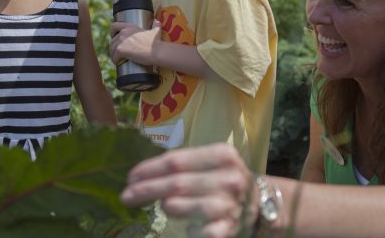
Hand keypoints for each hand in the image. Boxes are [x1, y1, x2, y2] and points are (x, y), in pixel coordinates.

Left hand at [110, 20, 160, 65]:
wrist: (156, 51)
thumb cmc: (156, 42)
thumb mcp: (155, 31)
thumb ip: (155, 25)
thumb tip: (157, 21)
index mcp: (130, 26)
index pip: (114, 26)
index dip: (112, 32)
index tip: (114, 37)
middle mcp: (124, 32)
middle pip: (112, 40)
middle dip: (113, 47)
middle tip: (118, 52)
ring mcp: (121, 41)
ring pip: (112, 49)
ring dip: (113, 54)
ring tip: (117, 59)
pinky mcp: (120, 50)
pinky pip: (114, 57)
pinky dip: (115, 61)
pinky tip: (118, 62)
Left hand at [120, 143, 255, 237]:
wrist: (258, 206)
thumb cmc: (223, 181)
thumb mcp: (211, 163)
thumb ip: (182, 165)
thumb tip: (139, 176)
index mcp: (223, 155)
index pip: (176, 161)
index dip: (149, 169)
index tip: (130, 178)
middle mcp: (229, 178)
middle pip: (175, 183)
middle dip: (145, 190)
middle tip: (126, 196)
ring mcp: (230, 205)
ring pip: (180, 206)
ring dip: (166, 207)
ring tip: (162, 206)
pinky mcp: (228, 229)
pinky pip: (198, 232)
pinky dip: (188, 229)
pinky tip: (189, 227)